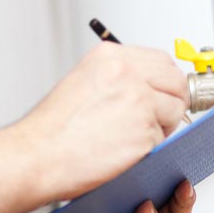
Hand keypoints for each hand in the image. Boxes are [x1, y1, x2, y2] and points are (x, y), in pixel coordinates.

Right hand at [21, 42, 189, 199]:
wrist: (37, 155)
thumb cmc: (52, 129)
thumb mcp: (83, 82)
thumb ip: (116, 78)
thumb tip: (146, 86)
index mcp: (110, 57)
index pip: (161, 60)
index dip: (165, 81)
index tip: (165, 94)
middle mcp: (126, 72)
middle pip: (176, 80)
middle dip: (173, 100)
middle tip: (160, 118)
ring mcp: (138, 100)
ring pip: (175, 110)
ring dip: (161, 126)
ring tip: (131, 137)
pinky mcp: (144, 130)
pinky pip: (163, 139)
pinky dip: (150, 148)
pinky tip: (123, 150)